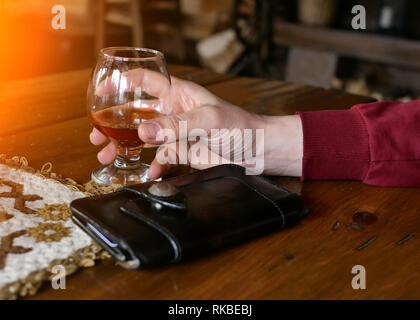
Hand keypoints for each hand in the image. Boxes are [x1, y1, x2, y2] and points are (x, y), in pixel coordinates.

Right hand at [90, 69, 302, 178]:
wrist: (257, 151)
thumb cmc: (239, 125)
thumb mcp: (208, 120)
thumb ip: (176, 125)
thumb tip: (143, 133)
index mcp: (179, 94)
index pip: (146, 81)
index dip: (123, 83)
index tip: (102, 91)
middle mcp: (173, 112)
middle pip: (136, 113)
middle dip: (115, 122)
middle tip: (96, 134)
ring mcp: (176, 133)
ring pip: (143, 138)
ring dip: (124, 146)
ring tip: (106, 155)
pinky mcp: (182, 152)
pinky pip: (160, 159)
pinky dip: (152, 166)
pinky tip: (147, 173)